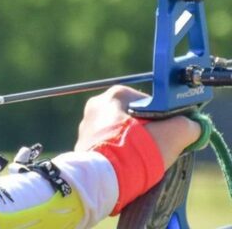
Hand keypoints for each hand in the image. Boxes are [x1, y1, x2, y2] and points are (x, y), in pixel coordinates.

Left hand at [75, 86, 200, 167]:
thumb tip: (192, 126)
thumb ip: (187, 126)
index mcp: (115, 95)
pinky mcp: (82, 145)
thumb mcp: (173, 134)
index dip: (164, 119)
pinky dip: (119, 154)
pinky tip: (127, 166)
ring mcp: (86, 126)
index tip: (170, 134)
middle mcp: (96, 106)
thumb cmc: (136, 151)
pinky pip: (108, 147)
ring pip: (119, 133)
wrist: (103, 179)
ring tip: (141, 160)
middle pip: (133, 118)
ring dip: (132, 145)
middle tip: (157, 149)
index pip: (149, 103)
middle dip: (147, 133)